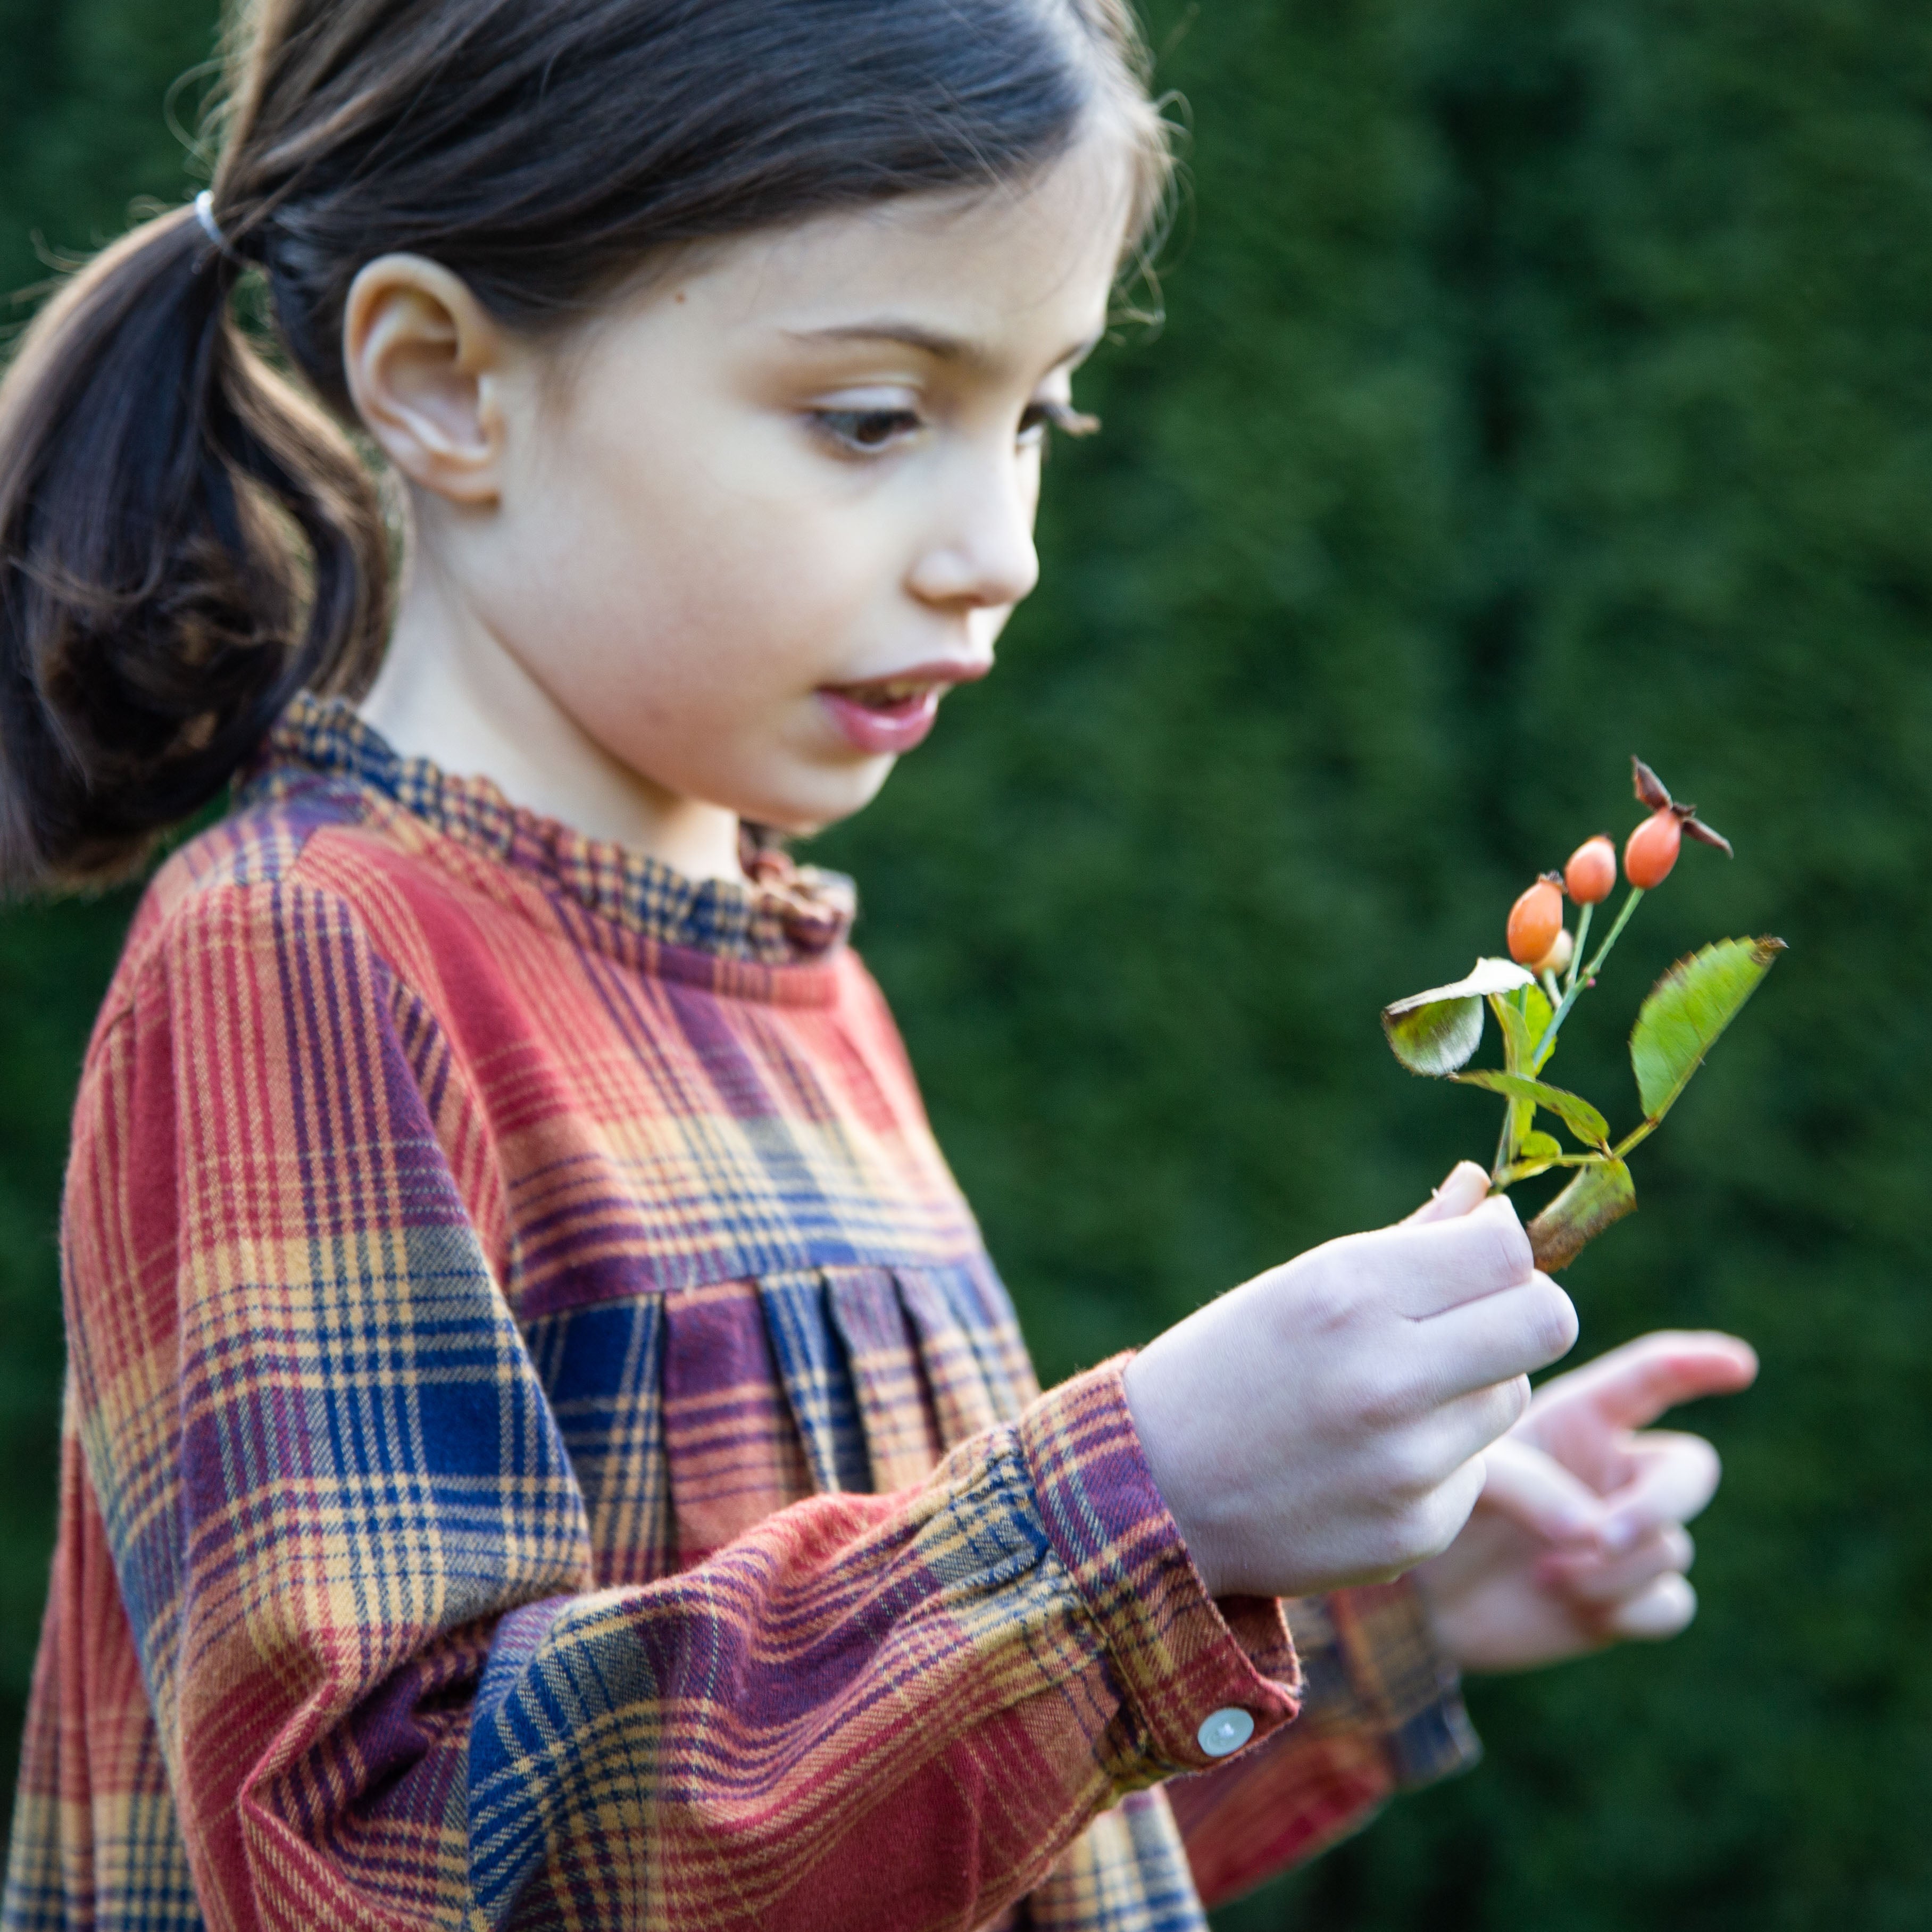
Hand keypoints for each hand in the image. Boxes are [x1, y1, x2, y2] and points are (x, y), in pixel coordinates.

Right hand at [1124, 1162, 1578, 1599]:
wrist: (1152, 1493)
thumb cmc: (1228, 1365)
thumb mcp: (1301, 1284)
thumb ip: (1409, 1241)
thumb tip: (1487, 1192)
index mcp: (1348, 1293)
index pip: (1506, 1252)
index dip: (1504, 1246)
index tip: (1478, 1252)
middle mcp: (1385, 1376)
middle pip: (1547, 1321)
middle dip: (1526, 1309)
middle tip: (1482, 1316)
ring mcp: (1405, 1463)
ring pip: (1513, 1395)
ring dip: (1477, 1384)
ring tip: (1398, 1393)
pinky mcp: (1417, 1531)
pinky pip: (1476, 1468)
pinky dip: (1441, 1456)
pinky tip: (1371, 1458)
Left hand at [1413, 1330, 1757, 1672]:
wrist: (1423, 1595)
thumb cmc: (1441, 1506)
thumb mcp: (1472, 1474)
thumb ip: (1533, 1484)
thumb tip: (1596, 1533)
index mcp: (1581, 1419)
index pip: (1651, 1378)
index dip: (1696, 1364)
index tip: (1738, 1364)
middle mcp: (1616, 1471)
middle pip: (1692, 1470)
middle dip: (1660, 1502)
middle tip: (1604, 1535)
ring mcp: (1629, 1535)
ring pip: (1669, 1546)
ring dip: (1611, 1568)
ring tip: (1542, 1572)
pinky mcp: (1628, 1597)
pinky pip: (1668, 1603)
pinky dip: (1624, 1607)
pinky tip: (1564, 1601)